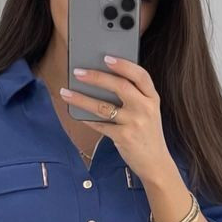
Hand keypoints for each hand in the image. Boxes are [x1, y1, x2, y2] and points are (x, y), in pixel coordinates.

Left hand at [60, 55, 171, 181]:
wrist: (156, 163)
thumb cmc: (147, 133)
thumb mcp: (148, 112)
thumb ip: (134, 97)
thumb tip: (102, 80)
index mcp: (152, 98)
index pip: (140, 75)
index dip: (124, 65)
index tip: (106, 57)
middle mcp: (146, 108)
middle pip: (120, 86)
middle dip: (96, 77)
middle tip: (78, 72)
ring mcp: (135, 123)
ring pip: (103, 106)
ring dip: (81, 98)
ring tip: (66, 92)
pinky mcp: (124, 137)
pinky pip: (100, 124)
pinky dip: (86, 118)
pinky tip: (76, 113)